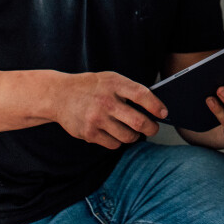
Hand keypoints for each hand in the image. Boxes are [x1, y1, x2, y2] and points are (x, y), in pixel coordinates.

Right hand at [53, 71, 168, 149]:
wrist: (60, 95)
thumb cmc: (90, 87)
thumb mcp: (109, 79)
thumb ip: (129, 90)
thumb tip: (154, 107)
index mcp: (114, 83)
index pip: (141, 95)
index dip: (156, 105)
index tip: (163, 113)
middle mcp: (106, 101)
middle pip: (138, 122)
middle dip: (151, 128)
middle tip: (152, 128)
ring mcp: (97, 118)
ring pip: (128, 137)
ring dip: (134, 136)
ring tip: (132, 131)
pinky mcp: (89, 133)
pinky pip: (114, 144)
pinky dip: (118, 141)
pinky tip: (114, 132)